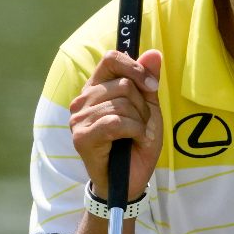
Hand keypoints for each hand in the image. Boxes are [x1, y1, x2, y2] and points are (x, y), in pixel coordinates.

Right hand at [69, 49, 162, 200]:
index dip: (135, 68)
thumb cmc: (137, 143)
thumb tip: (154, 53)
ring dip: (140, 122)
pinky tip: (134, 141)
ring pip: (122, 104)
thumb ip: (148, 81)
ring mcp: (79, 118)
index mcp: (97, 87)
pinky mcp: (81, 136)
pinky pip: (116, 122)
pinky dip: (134, 131)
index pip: (111, 59)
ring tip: (137, 135)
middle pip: (124, 85)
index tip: (151, 86)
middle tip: (142, 124)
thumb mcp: (149, 108)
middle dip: (143, 106)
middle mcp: (83, 99)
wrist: (131, 179)